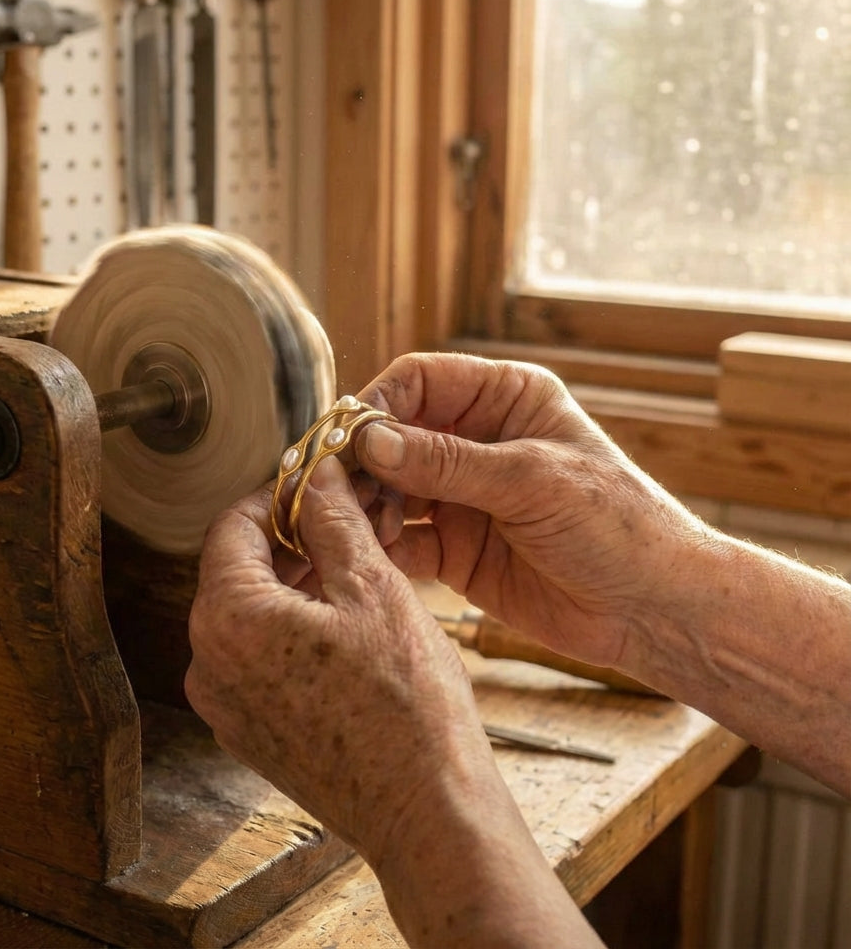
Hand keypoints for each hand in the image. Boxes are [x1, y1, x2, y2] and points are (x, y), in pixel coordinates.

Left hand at [184, 454, 492, 865]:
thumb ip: (334, 520)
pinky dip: (293, 630)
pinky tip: (345, 624)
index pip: (232, 527)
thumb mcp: (375, 589)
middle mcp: (208, 665)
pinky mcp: (250, 733)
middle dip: (292, 540)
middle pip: (238, 571)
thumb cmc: (407, 706)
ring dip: (296, 584)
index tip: (317, 488)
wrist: (427, 812)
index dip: (277, 497)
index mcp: (228, 620)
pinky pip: (259, 660)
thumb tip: (317, 475)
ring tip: (356, 570)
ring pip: (250, 616)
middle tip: (348, 524)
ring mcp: (225, 706)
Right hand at [353, 353, 709, 669]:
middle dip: (363, 462)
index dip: (378, 405)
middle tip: (338, 491)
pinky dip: (380, 547)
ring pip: (388, 489)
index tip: (350, 441)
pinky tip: (371, 557)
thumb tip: (371, 441)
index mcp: (504, 400)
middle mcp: (475, 441)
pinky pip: (401, 540)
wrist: (653, 609)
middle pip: (393, 436)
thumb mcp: (532, 481)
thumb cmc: (617, 525)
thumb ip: (448, 462)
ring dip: (366, 506)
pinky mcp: (453, 550)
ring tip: (358, 529)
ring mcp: (461, 497)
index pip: (419, 382)